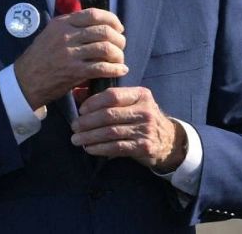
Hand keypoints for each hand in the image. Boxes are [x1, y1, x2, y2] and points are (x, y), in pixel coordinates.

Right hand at [13, 8, 126, 109]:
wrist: (26, 80)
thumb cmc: (40, 57)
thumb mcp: (51, 33)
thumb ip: (71, 26)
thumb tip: (97, 23)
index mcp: (62, 23)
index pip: (94, 14)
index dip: (112, 20)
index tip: (118, 27)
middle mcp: (67, 35)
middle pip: (104, 31)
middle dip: (119, 39)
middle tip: (121, 46)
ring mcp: (70, 54)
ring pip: (106, 48)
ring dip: (118, 54)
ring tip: (119, 60)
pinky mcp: (74, 72)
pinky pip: (102, 68)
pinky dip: (115, 69)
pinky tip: (120, 70)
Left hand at [70, 86, 185, 171]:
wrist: (167, 139)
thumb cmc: (141, 118)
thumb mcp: (131, 103)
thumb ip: (105, 97)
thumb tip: (76, 93)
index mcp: (141, 95)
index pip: (112, 95)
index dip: (93, 102)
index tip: (81, 110)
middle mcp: (145, 111)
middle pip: (109, 115)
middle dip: (87, 121)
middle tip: (74, 126)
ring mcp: (145, 129)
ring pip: (111, 132)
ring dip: (90, 136)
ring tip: (77, 139)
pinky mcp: (143, 147)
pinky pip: (116, 147)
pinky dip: (100, 148)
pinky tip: (89, 148)